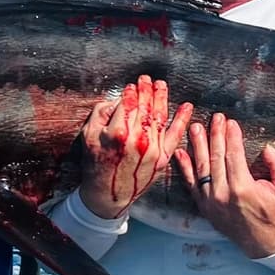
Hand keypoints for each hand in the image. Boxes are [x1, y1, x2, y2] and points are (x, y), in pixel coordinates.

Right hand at [76, 75, 192, 219]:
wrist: (108, 194)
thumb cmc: (96, 164)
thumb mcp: (88, 135)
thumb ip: (101, 114)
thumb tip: (118, 101)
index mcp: (118, 133)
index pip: (128, 103)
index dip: (131, 92)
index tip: (132, 85)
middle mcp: (138, 139)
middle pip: (145, 107)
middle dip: (147, 90)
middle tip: (147, 79)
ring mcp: (152, 149)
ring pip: (160, 117)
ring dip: (162, 98)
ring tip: (161, 85)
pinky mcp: (162, 158)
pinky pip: (174, 135)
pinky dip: (182, 119)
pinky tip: (186, 106)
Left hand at [175, 113, 274, 258]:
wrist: (261, 243)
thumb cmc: (274, 215)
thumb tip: (267, 148)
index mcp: (242, 188)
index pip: (234, 154)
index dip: (231, 136)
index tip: (230, 121)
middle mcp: (222, 193)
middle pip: (216, 157)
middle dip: (215, 134)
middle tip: (215, 118)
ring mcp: (210, 200)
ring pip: (201, 167)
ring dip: (198, 145)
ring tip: (195, 127)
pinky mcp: (204, 206)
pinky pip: (191, 184)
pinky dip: (184, 167)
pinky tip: (181, 152)